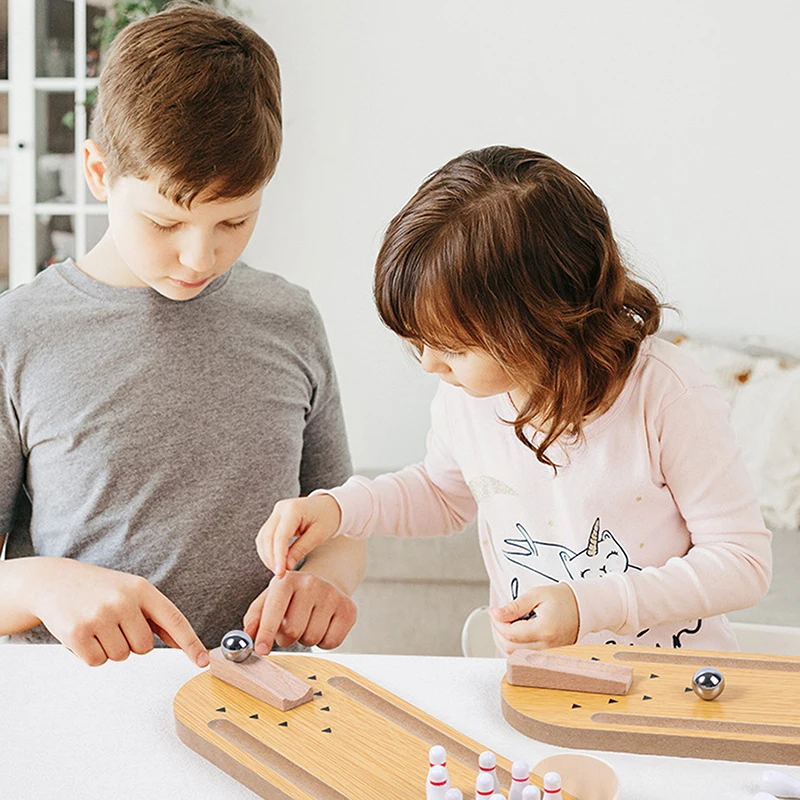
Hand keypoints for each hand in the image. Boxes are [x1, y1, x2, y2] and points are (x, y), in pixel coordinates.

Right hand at [28, 558, 208, 667]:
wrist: (54, 580)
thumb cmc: (98, 589)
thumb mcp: (131, 591)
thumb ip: (156, 617)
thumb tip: (181, 643)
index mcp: (142, 589)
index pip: (174, 619)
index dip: (190, 642)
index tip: (203, 661)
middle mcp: (123, 600)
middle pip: (144, 648)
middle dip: (130, 642)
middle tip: (113, 624)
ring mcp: (100, 616)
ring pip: (121, 657)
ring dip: (109, 648)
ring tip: (96, 625)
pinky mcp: (77, 632)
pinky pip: (97, 662)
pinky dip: (90, 655)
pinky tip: (82, 634)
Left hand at [242, 571, 356, 654]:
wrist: (325, 582)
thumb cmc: (292, 596)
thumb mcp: (269, 599)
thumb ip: (255, 617)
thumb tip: (248, 636)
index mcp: (287, 580)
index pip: (274, 610)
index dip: (266, 633)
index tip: (261, 650)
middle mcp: (311, 583)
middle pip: (293, 631)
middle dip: (287, 638)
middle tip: (289, 628)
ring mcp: (332, 595)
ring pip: (312, 639)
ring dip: (305, 639)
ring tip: (307, 623)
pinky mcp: (349, 609)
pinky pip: (331, 643)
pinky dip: (323, 642)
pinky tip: (322, 626)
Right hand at [255, 494, 341, 577]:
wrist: (329, 506)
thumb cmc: (327, 518)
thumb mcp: (318, 535)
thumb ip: (301, 550)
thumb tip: (286, 567)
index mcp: (293, 509)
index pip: (280, 536)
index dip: (278, 557)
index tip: (280, 573)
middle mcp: (280, 509)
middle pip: (267, 537)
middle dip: (271, 558)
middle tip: (280, 574)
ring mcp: (276, 513)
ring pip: (263, 538)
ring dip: (267, 555)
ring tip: (279, 569)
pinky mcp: (275, 519)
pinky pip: (265, 536)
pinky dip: (268, 550)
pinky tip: (276, 561)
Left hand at [489, 582, 579, 653]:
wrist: (583, 607)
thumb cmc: (562, 599)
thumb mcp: (536, 595)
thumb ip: (514, 606)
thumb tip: (496, 614)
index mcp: (544, 630)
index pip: (510, 634)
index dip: (497, 622)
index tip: (494, 612)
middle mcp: (547, 646)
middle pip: (510, 648)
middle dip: (500, 631)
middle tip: (501, 616)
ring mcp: (549, 654)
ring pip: (516, 656)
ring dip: (507, 640)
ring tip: (513, 622)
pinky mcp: (549, 657)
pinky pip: (525, 657)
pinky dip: (517, 646)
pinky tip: (520, 632)